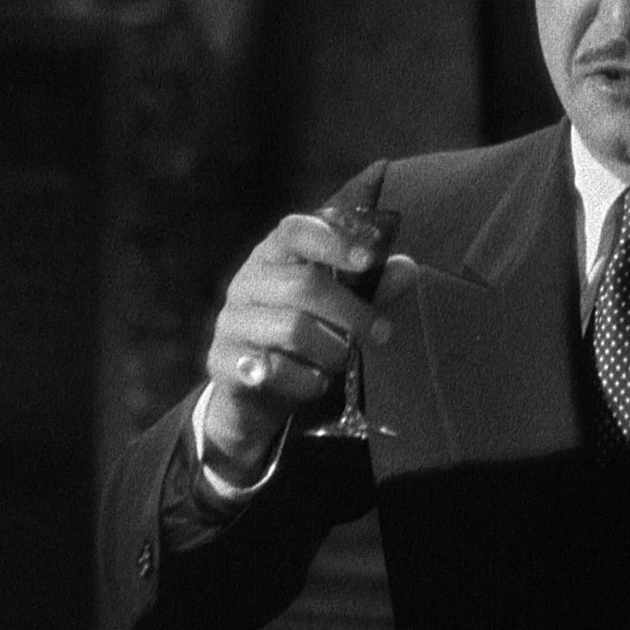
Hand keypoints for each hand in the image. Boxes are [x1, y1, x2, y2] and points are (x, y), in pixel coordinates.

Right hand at [201, 212, 415, 481]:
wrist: (251, 397)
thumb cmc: (301, 340)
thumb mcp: (338, 312)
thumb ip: (370, 289)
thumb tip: (407, 268)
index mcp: (273, 257)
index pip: (295, 232)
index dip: (333, 241)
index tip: (369, 259)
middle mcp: (246, 283)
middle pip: (303, 285)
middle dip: (352, 311)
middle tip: (381, 333)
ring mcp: (230, 322)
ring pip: (292, 329)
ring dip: (331, 349)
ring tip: (342, 361)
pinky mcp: (222, 362)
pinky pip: (273, 370)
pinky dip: (306, 380)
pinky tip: (316, 383)